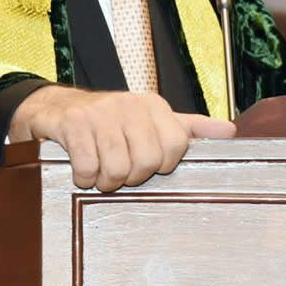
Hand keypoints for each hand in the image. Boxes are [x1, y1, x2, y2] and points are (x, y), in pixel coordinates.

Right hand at [8, 86, 235, 190]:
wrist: (54, 109)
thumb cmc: (108, 123)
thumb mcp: (151, 122)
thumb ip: (190, 129)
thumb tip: (230, 132)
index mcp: (153, 105)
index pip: (175, 149)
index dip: (160, 167)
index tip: (145, 165)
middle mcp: (129, 104)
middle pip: (147, 162)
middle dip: (132, 177)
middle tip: (119, 172)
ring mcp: (99, 112)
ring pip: (117, 169)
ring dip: (106, 181)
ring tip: (100, 172)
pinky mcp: (72, 123)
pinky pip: (88, 167)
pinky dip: (84, 177)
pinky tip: (81, 170)